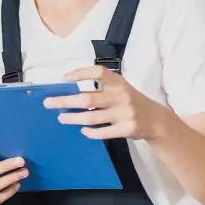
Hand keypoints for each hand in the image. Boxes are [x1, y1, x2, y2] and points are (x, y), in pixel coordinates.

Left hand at [43, 65, 168, 140]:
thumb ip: (99, 90)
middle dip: (65, 101)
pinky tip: (82, 129)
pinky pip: (103, 132)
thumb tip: (68, 92)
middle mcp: (122, 96)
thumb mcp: (119, 90)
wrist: (156, 120)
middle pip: (88, 98)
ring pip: (92, 117)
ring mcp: (125, 113)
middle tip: (48, 103)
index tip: (64, 78)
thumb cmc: (129, 101)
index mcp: (118, 82)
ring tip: (61, 117)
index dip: (80, 73)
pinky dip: (90, 132)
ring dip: (73, 118)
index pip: (98, 72)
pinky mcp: (128, 129)